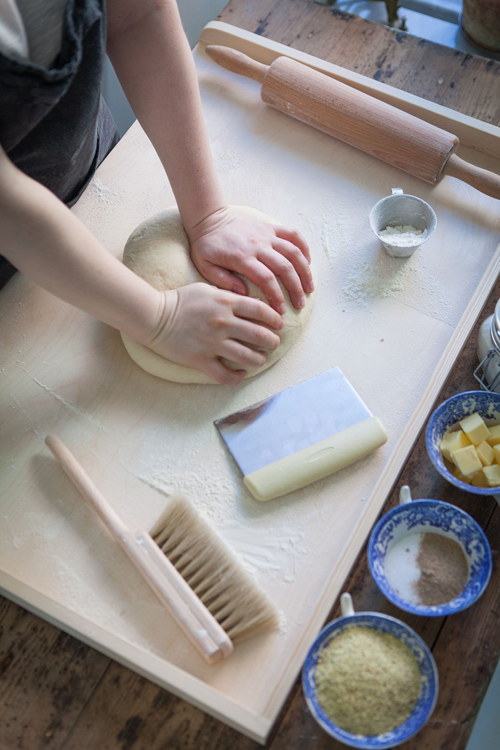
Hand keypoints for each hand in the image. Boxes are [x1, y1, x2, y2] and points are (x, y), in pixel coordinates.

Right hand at [144, 283, 283, 384]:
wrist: (153, 316)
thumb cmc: (179, 300)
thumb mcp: (207, 289)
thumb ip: (228, 295)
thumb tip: (249, 301)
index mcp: (226, 303)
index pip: (261, 310)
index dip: (274, 318)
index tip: (278, 324)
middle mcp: (223, 323)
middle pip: (260, 335)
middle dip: (272, 341)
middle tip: (274, 343)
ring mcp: (213, 343)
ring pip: (248, 357)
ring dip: (260, 359)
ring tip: (261, 358)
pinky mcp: (201, 359)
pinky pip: (225, 375)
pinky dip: (237, 376)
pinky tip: (241, 374)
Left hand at [187, 206, 313, 313]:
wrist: (208, 217)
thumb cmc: (206, 245)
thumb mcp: (205, 266)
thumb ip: (223, 281)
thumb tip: (244, 294)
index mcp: (242, 257)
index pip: (266, 279)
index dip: (277, 296)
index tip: (281, 311)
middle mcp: (258, 245)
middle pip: (285, 268)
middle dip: (295, 288)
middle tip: (300, 304)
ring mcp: (266, 234)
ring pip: (293, 252)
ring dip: (305, 271)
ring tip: (309, 287)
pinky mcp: (270, 227)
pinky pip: (293, 234)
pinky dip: (304, 247)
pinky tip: (308, 262)